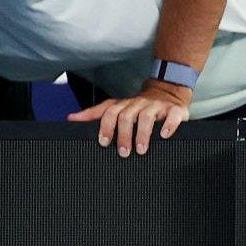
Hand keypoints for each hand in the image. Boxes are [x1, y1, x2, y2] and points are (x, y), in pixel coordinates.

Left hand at [67, 79, 191, 157]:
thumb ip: (94, 114)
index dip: (106, 126)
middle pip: (126, 116)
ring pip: (147, 117)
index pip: (110, 112)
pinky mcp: (175, 110)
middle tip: (123, 152)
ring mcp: (156, 106)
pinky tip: (164, 135)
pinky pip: (172, 115)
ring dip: (142, 134)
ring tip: (141, 150)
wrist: (167, 92)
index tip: (103, 142)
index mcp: (123, 105)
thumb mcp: (116, 108)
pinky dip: (168, 125)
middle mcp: (138, 104)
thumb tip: (70, 118)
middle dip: (123, 135)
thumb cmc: (137, 107)